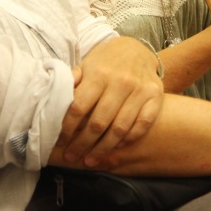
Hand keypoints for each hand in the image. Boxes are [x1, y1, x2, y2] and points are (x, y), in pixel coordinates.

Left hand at [57, 37, 163, 167]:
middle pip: (99, 122)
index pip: (79, 107)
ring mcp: (140, 90)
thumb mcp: (87, 65)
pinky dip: (128, 139)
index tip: (60, 142)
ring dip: (103, 149)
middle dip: (82, 144)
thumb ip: (72, 83)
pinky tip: (116, 148)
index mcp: (99, 74)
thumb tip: (54, 101)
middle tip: (72, 157)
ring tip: (91, 161)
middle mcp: (121, 82)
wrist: (138, 49)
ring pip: (120, 128)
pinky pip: (142, 125)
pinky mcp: (155, 96)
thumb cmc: (106, 61)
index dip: (67, 128)